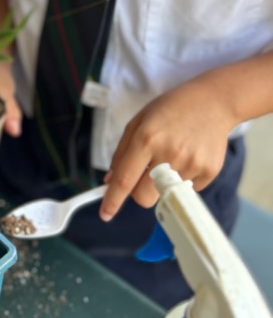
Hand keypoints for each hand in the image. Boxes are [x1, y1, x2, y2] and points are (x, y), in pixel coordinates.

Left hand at [101, 80, 236, 219]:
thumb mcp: (138, 122)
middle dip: (139, 193)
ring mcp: (191, 163)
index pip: (125, 179)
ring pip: (166, 193)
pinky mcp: (209, 171)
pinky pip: (188, 189)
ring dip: (164, 181)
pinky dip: (183, 178)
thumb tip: (110, 181)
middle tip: (145, 175)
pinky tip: (189, 155)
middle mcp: (169, 153)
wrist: (213, 102)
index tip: (105, 215)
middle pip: (145, 197)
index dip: (113, 200)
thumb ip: (122, 153)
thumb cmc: (170, 110)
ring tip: (174, 154)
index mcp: (146, 139)